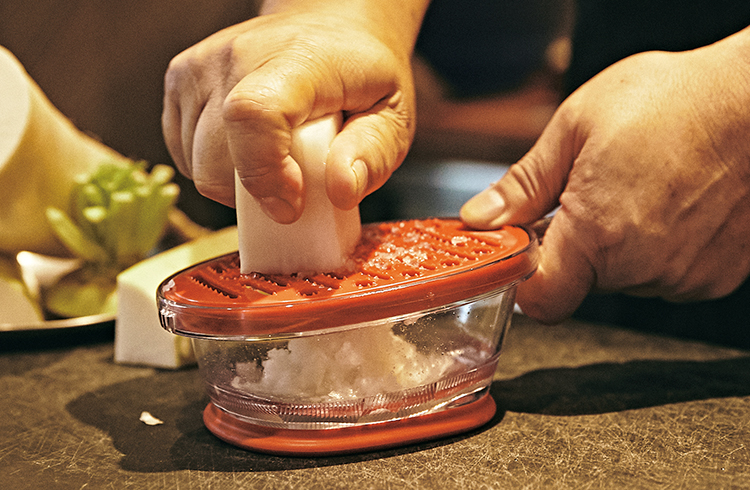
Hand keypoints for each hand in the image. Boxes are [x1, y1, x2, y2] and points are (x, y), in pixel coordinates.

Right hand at [162, 2, 426, 222]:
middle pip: (215, 161)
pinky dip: (214, 167)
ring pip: (195, 165)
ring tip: (275, 159)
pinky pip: (183, 153)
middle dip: (255, 196)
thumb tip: (340, 190)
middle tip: (294, 185)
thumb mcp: (393, 116)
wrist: (328, 23)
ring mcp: (199, 66)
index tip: (291, 205)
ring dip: (235, 183)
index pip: (253, 116)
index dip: (264, 175)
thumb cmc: (360, 73)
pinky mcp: (179, 79)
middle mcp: (236, 56)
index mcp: (298, 60)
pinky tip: (248, 149)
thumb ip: (373, 154)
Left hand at [461, 28, 749, 323]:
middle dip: (575, 243)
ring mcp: (685, 277)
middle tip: (591, 191)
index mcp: (598, 233)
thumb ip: (523, 184)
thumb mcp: (577, 127)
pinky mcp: (716, 277)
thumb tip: (480, 218)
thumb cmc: (678, 101)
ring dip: (620, 243)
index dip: (524, 276)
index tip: (524, 246)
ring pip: (625, 277)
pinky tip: (671, 202)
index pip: (541, 299)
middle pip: (582, 281)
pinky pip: (667, 273)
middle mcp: (642, 267)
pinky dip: (659, 246)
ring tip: (640, 187)